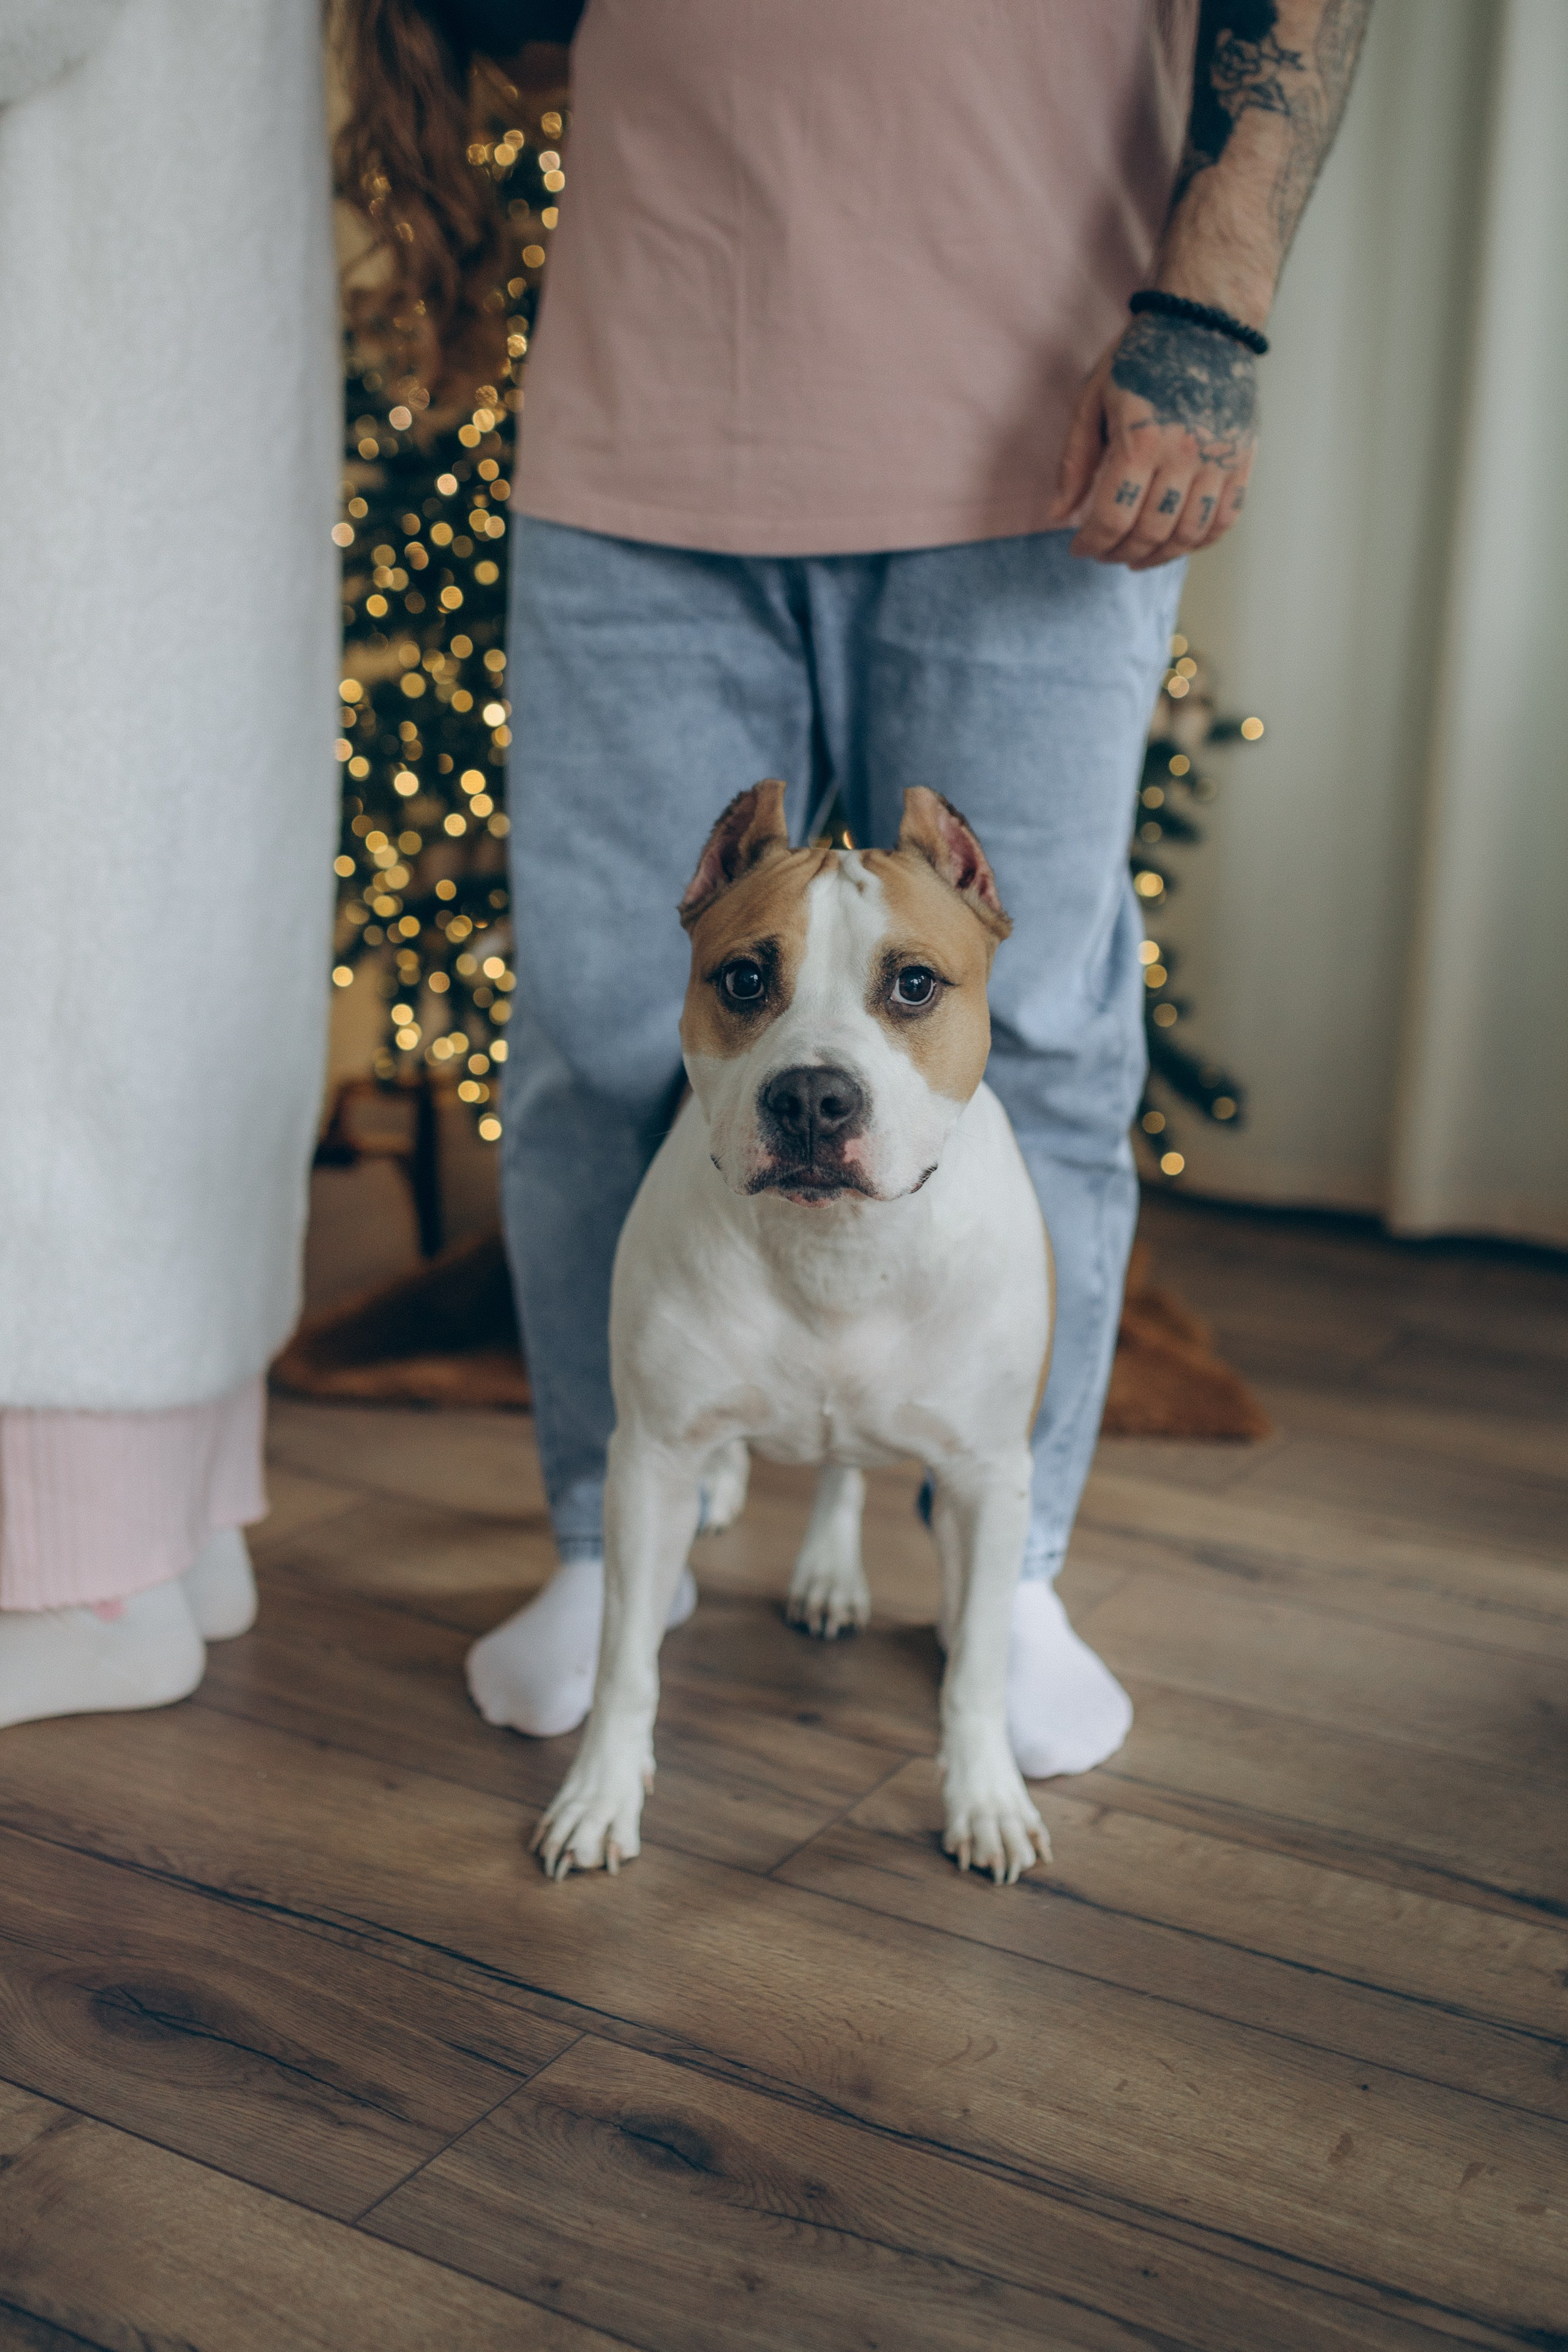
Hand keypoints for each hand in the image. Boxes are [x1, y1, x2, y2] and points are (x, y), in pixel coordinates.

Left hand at [1045, 311, 1257, 567]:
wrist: (1204, 322)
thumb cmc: (1141, 357)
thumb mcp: (1093, 399)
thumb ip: (1075, 461)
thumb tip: (1058, 514)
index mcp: (1141, 440)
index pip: (1114, 518)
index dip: (1092, 543)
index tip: (1079, 547)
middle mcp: (1183, 456)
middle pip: (1150, 532)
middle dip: (1120, 552)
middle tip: (1104, 553)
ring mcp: (1218, 460)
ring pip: (1188, 534)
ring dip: (1158, 557)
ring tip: (1137, 557)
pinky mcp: (1242, 459)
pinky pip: (1224, 519)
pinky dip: (1199, 542)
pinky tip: (1176, 543)